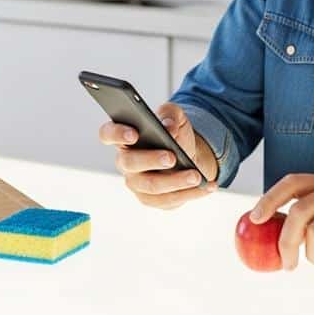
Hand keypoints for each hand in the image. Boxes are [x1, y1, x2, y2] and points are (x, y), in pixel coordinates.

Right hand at [98, 102, 218, 209]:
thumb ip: (170, 114)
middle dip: (151, 160)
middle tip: (171, 157)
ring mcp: (136, 182)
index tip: (134, 133)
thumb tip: (168, 127)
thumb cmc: (174, 134)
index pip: (108, 133)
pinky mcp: (150, 199)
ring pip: (151, 186)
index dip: (117, 134)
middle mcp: (126, 161)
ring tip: (195, 176)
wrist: (187, 154)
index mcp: (125, 137)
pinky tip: (205, 187)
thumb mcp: (175, 117)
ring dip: (175, 181)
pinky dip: (189, 194)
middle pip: (130, 163)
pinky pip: (167, 200)